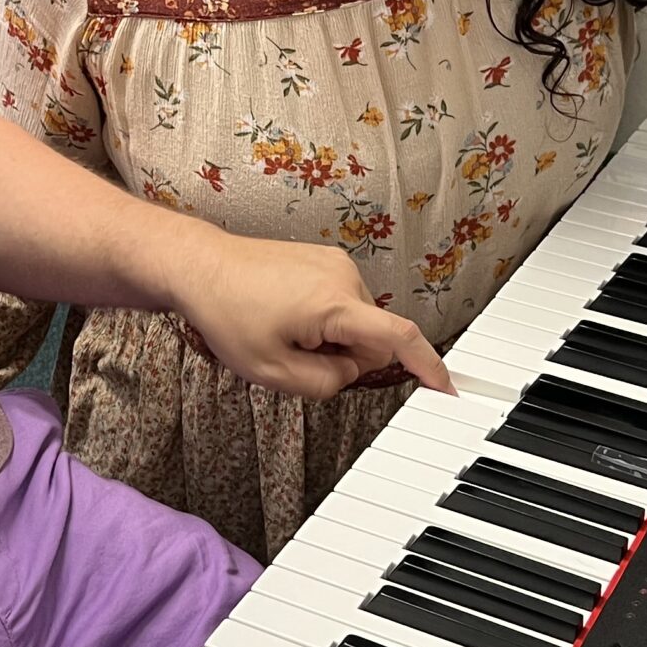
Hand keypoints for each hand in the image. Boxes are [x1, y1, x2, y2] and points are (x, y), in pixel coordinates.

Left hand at [173, 230, 454, 398]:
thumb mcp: (272, 371)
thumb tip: (350, 373)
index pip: (399, 338)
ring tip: (285, 329)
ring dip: (331, 338)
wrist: (201, 266)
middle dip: (345, 357)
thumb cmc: (227, 311)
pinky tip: (287, 314)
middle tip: (297, 355)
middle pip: (372, 338)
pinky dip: (324, 319)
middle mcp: (344, 276)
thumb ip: (324, 383)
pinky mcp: (326, 259)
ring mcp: (335, 264)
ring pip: (357, 323)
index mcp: (335, 304)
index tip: (445, 387)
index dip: (428, 366)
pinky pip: (343, 303)